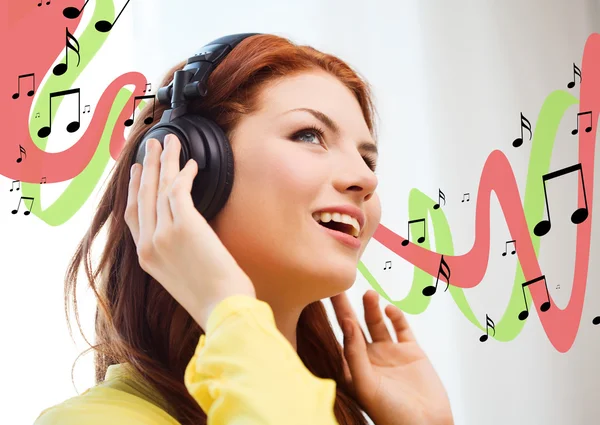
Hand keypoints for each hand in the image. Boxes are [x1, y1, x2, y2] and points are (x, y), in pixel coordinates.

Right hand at [124, 134, 255, 328]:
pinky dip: (185, 174)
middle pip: (143, 196)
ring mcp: (164, 234)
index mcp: (146, 258)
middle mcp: (149, 244)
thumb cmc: (211, 296)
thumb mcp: (180, 277)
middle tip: (152, 146)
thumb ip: (174, 253)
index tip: (139, 171)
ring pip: (160, 188)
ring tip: (171, 144)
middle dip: (148, 167)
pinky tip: (192, 164)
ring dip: (166, 162)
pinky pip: (180, 190)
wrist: (223, 309)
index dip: (135, 189)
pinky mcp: (185, 226)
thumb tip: (183, 233)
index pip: (133, 216)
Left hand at [330, 290, 453, 424]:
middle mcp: (369, 359)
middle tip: (337, 285)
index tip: (321, 296)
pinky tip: (389, 309)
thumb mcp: (366, 385)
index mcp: (353, 369)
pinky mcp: (411, 352)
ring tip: (368, 294)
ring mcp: (390, 354)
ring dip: (372, 308)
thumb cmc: (391, 415)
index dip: (329, 319)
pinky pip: (401, 328)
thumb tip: (347, 323)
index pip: (337, 337)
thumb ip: (354, 353)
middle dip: (345, 306)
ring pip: (377, 323)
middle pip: (354, 325)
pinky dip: (396, 316)